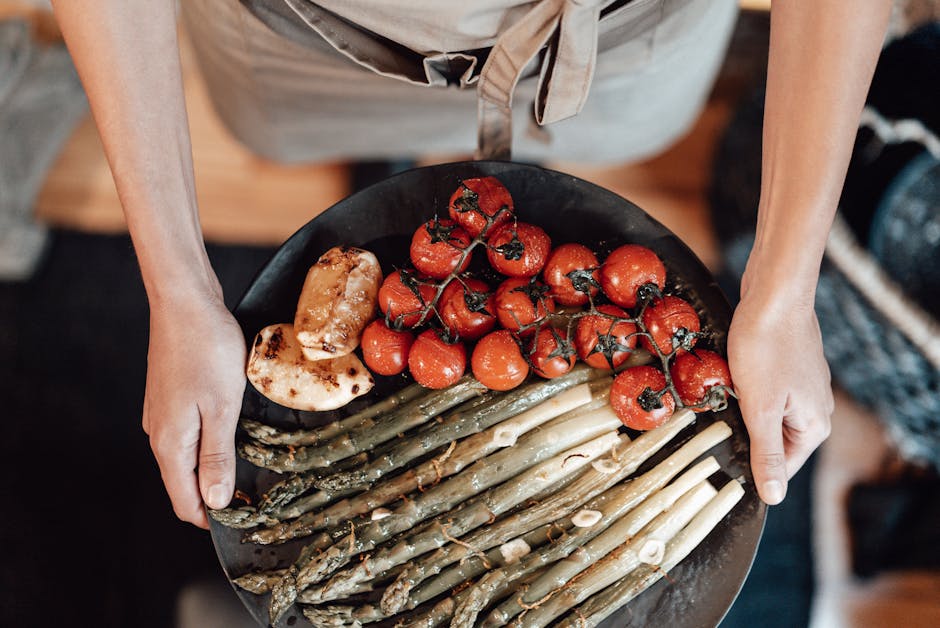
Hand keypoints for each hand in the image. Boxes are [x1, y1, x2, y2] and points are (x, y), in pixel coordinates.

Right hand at [142, 292, 246, 527]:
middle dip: (214, 496)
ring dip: (213, 469)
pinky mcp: (170, 398)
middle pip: (184, 483)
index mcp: (170, 444)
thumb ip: (217, 456)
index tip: (243, 521)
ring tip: (246, 470)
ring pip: (187, 458)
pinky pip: (189, 435)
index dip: (211, 517)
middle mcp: (160, 434)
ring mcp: (163, 415)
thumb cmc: (205, 350)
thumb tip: (213, 502)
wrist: (184, 302)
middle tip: (252, 497)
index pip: (184, 501)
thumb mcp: (221, 407)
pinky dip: (209, 444)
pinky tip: (232, 435)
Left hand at [727, 287, 833, 505]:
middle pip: (772, 440)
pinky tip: (729, 373)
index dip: (750, 465)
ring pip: (765, 412)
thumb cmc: (767, 347)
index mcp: (814, 426)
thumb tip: (774, 498)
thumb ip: (767, 454)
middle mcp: (816, 409)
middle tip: (718, 416)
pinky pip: (763, 389)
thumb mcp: (760, 408)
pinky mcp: (788, 365)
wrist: (774, 293)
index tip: (720, 458)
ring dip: (741, 406)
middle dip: (743, 431)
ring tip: (723, 392)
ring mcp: (804, 385)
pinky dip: (744, 385)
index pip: (781, 467)